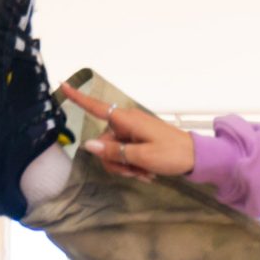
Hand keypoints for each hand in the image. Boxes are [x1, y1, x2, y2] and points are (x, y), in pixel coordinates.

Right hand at [60, 83, 196, 179]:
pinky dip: (133, 166)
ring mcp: (133, 132)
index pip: (96, 107)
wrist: (197, 158)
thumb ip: (114, 152)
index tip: (62, 85)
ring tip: (145, 174)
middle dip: (115, 162)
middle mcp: (126, 123)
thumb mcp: (142, 156)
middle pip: (104, 143)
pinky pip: (126, 154)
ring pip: (114, 153)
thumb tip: (89, 146)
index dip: (78, 98)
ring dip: (126, 167)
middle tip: (135, 173)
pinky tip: (147, 174)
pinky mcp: (139, 141)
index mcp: (126, 120)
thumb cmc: (172, 154)